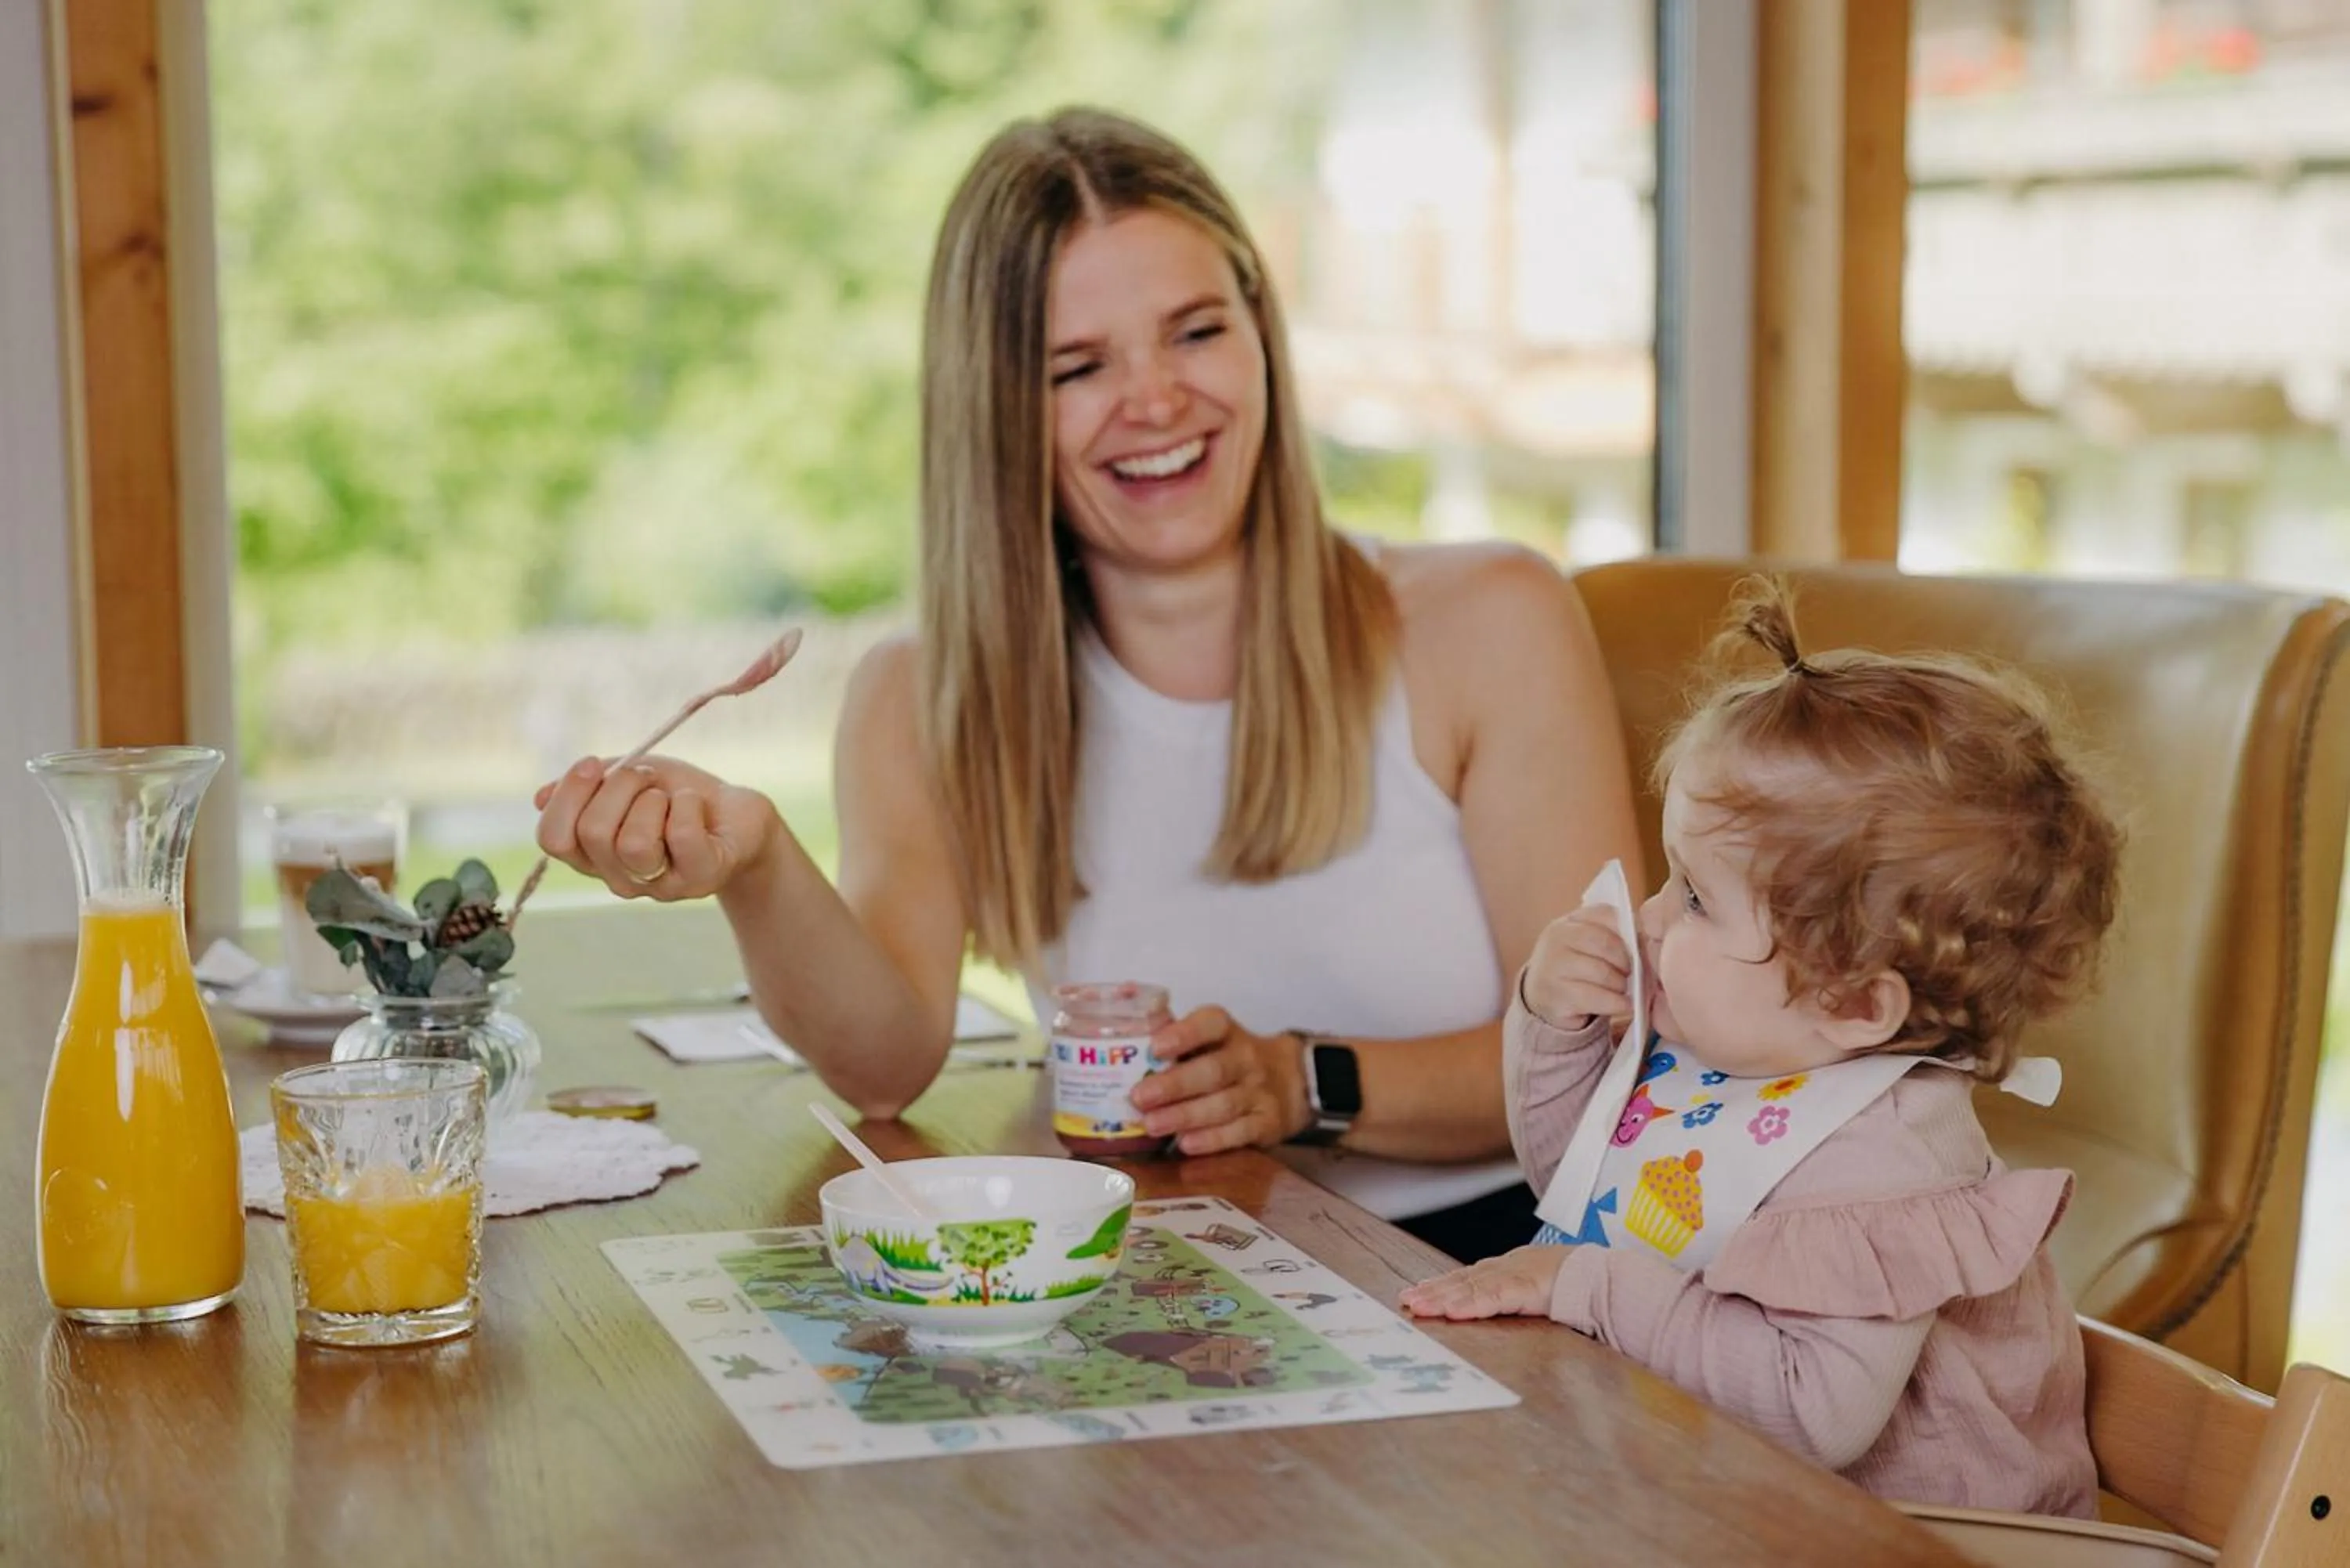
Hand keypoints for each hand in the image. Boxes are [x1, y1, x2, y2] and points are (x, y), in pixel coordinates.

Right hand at [533, 754, 779, 901]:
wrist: (738, 814)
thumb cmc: (676, 796)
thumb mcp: (627, 780)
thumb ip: (586, 787)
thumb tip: (540, 798)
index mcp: (593, 855)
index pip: (553, 839)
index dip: (568, 796)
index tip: (595, 764)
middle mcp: (619, 877)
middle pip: (592, 834)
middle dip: (619, 786)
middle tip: (646, 776)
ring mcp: (660, 884)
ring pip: (632, 844)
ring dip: (652, 799)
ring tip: (669, 795)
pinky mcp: (700, 878)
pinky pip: (680, 837)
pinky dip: (686, 805)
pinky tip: (695, 804)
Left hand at [1126, 1007, 1312, 1156]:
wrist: (1290, 1082)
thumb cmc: (1229, 1058)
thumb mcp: (1209, 1038)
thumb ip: (1171, 1028)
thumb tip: (1123, 995)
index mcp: (1227, 1032)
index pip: (1211, 1024)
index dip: (1184, 1034)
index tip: (1155, 1047)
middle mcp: (1246, 1058)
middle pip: (1212, 1070)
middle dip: (1174, 1085)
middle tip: (1138, 1097)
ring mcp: (1259, 1092)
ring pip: (1223, 1104)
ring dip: (1185, 1115)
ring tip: (1152, 1124)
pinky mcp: (1266, 1123)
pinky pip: (1240, 1132)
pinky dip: (1212, 1140)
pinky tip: (1186, 1144)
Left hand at [1398, 1244, 1570, 1320]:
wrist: (1606, 1276)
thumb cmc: (1580, 1286)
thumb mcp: (1543, 1293)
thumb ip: (1522, 1299)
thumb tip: (1506, 1312)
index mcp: (1513, 1270)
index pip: (1471, 1278)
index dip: (1444, 1285)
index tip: (1420, 1292)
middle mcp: (1509, 1269)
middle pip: (1464, 1280)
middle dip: (1434, 1291)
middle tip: (1407, 1301)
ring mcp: (1516, 1275)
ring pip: (1471, 1287)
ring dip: (1442, 1298)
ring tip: (1418, 1306)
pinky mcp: (1526, 1287)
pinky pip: (1493, 1298)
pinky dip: (1470, 1304)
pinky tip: (1451, 1312)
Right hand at [1522, 903, 1632, 1032]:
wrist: (1542, 997)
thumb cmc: (1575, 969)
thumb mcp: (1586, 946)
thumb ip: (1611, 937)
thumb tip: (1647, 942)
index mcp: (1569, 922)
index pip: (1605, 914)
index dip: (1628, 930)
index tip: (1636, 946)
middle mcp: (1556, 939)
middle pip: (1604, 943)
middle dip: (1625, 960)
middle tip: (1632, 972)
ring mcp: (1553, 967)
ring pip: (1602, 972)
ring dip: (1621, 984)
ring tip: (1624, 989)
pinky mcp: (1557, 996)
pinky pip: (1597, 998)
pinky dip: (1617, 1003)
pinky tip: (1624, 1005)